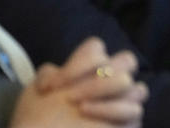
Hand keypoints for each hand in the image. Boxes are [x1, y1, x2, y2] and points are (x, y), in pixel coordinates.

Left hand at [9, 37, 147, 127]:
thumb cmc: (39, 121)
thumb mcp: (34, 95)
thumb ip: (48, 74)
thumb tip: (55, 70)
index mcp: (91, 70)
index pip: (97, 49)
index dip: (79, 61)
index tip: (55, 84)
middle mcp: (111, 82)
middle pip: (128, 60)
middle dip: (101, 73)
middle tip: (73, 93)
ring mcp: (124, 103)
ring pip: (136, 84)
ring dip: (104, 91)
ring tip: (79, 107)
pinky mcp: (129, 124)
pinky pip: (134, 110)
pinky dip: (111, 109)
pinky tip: (87, 112)